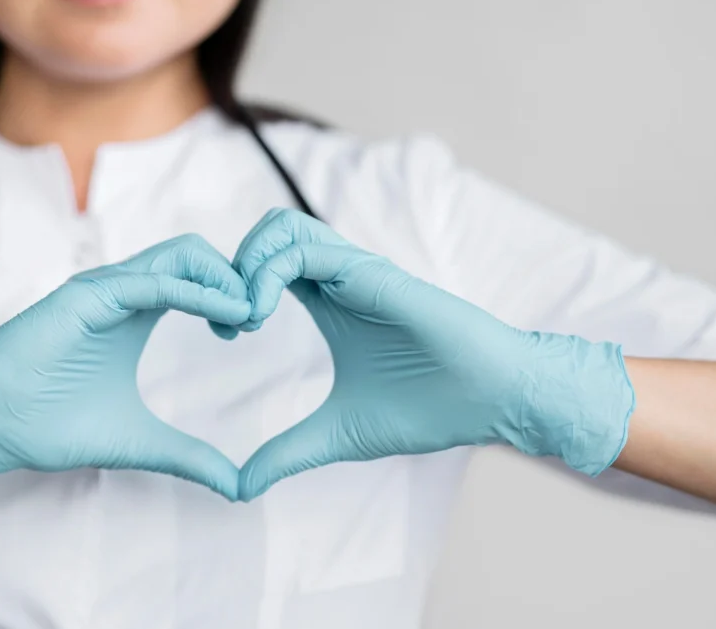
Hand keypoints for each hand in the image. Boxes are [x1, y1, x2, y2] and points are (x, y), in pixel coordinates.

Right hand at [0, 234, 250, 532]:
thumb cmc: (48, 426)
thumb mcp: (139, 441)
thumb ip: (189, 455)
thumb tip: (238, 487)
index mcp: (136, 313)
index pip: (197, 278)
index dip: (231, 293)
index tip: (248, 328)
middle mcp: (123, 292)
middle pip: (196, 256)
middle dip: (235, 277)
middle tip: (255, 317)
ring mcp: (105, 289)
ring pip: (180, 256)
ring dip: (223, 278)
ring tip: (247, 315)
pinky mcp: (87, 297)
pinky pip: (152, 282)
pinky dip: (195, 292)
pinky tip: (224, 314)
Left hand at [229, 209, 635, 500]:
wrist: (491, 402)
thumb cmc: (429, 409)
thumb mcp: (338, 435)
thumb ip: (287, 454)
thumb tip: (241, 488)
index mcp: (329, 301)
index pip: (266, 264)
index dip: (233, 288)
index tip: (224, 333)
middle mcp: (338, 277)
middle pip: (268, 233)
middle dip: (231, 267)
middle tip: (227, 321)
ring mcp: (354, 271)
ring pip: (282, 227)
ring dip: (247, 262)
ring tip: (245, 315)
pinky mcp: (371, 273)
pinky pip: (305, 250)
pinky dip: (266, 273)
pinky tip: (259, 314)